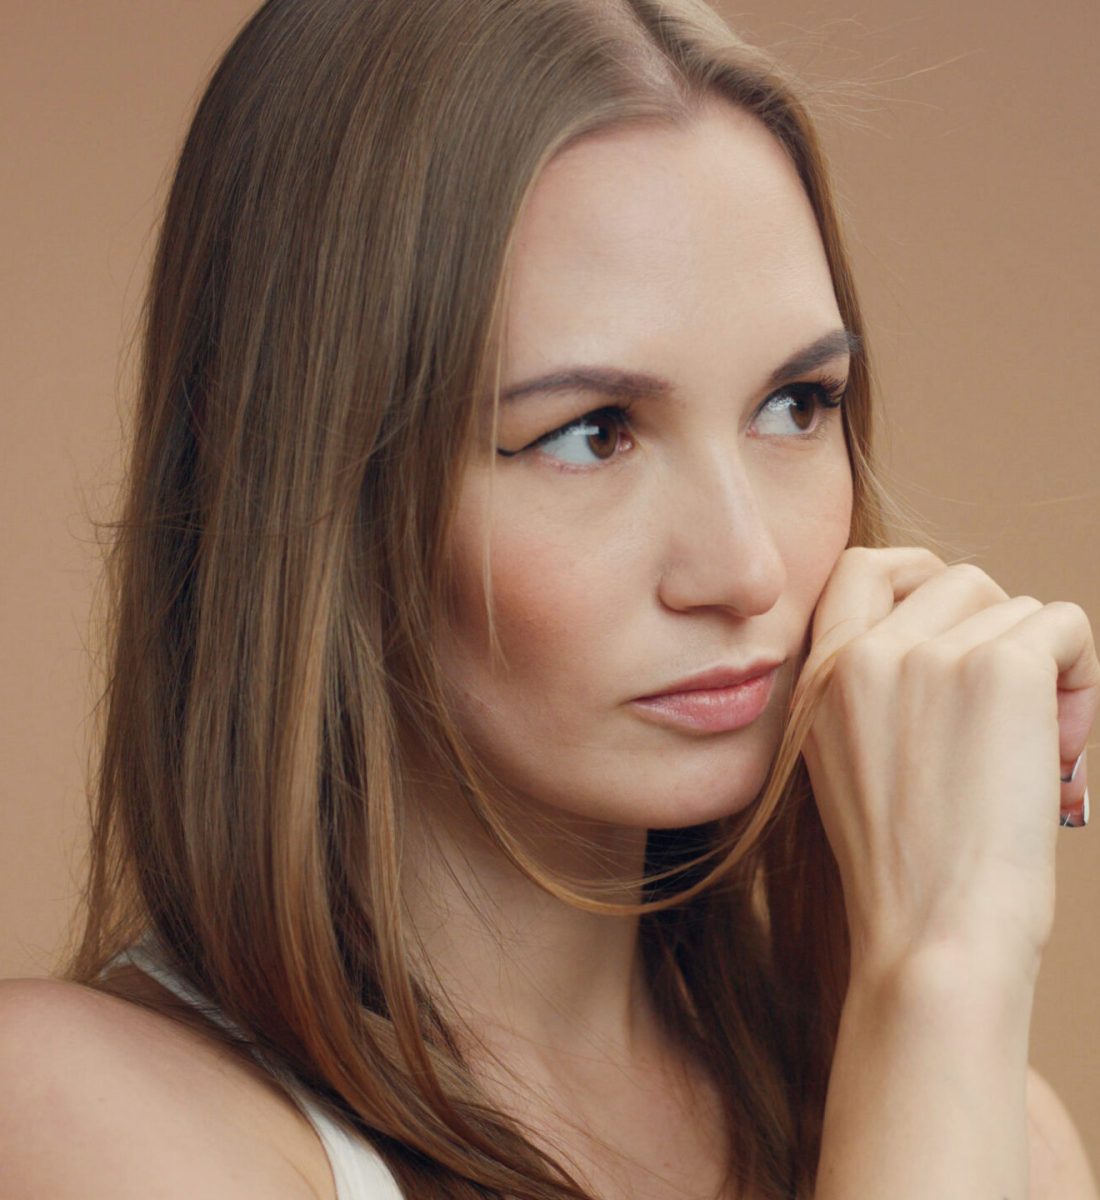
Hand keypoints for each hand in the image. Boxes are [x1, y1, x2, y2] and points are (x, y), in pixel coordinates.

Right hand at [797, 547, 1098, 983]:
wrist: (936, 935)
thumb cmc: (907, 873)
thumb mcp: (846, 765)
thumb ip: (872, 694)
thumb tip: (954, 641)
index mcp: (823, 678)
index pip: (859, 570)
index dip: (916, 573)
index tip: (957, 613)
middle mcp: (868, 653)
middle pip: (959, 582)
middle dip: (999, 632)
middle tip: (1015, 717)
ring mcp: (931, 655)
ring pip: (1020, 610)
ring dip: (1045, 668)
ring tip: (1038, 752)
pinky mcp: (1001, 669)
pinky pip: (1066, 626)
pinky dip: (1082, 675)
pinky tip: (1065, 744)